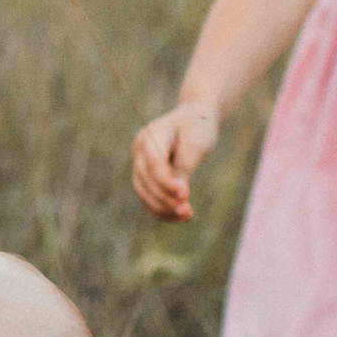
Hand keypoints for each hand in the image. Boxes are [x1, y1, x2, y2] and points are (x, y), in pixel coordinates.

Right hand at [130, 100, 218, 220]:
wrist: (194, 119)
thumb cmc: (197, 127)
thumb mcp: (196, 144)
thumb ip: (185, 167)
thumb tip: (179, 195)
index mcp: (150, 135)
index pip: (153, 163)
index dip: (167, 182)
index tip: (186, 196)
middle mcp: (139, 150)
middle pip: (145, 180)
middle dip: (165, 198)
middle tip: (188, 211)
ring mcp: (139, 164)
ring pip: (143, 192)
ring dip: (163, 208)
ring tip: (187, 216)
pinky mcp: (146, 176)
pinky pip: (148, 197)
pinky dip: (162, 209)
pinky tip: (180, 217)